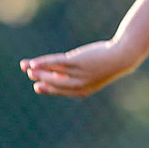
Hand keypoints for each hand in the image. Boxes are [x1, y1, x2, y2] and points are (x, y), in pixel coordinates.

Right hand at [19, 41, 135, 96]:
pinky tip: (33, 63)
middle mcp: (79, 85)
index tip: (37, 87)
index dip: (48, 89)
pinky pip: (56, 63)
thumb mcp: (92, 71)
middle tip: (29, 74)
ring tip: (26, 67)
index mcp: (83, 91)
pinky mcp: (77, 62)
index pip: (61, 91)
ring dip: (38, 71)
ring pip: (53, 74)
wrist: (122, 56)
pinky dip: (43, 63)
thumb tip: (64, 71)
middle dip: (40, 79)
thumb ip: (79, 73)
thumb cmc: (107, 63)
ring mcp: (78, 74)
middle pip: (54, 84)